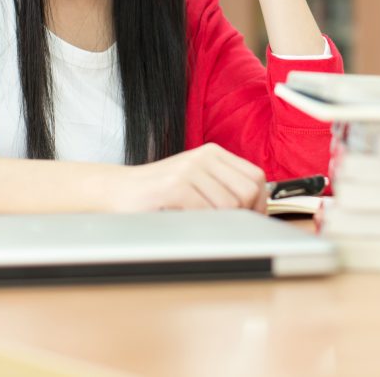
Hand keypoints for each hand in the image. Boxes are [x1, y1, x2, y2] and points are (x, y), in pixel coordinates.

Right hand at [106, 143, 267, 212]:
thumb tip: (257, 208)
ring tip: (202, 223)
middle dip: (244, 215)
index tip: (251, 219)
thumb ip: (224, 186)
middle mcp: (204, 156)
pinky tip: (188, 222)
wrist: (119, 190)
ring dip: (221, 222)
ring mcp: (189, 169)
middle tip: (228, 226)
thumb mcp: (197, 180)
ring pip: (230, 204)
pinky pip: (206, 212)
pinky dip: (203, 224)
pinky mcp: (175, 186)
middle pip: (248, 191)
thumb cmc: (159, 191)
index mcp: (213, 153)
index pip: (256, 177)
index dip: (259, 203)